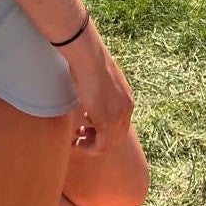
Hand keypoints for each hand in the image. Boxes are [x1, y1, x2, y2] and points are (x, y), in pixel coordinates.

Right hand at [59, 22, 133, 152]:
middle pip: (115, 136)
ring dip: (92, 145)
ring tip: (78, 141)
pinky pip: (101, 144)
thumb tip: (93, 97)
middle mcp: (126, 110)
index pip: (119, 123)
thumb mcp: (101, 79)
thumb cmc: (89, 63)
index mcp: (127, 99)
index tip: (88, 127)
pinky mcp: (108, 122)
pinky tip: (77, 142)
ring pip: (109, 143)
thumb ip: (102, 92)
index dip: (104, 129)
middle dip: (97, 140)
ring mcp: (118, 117)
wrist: (89, 58)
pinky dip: (89, 147)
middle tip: (81, 138)